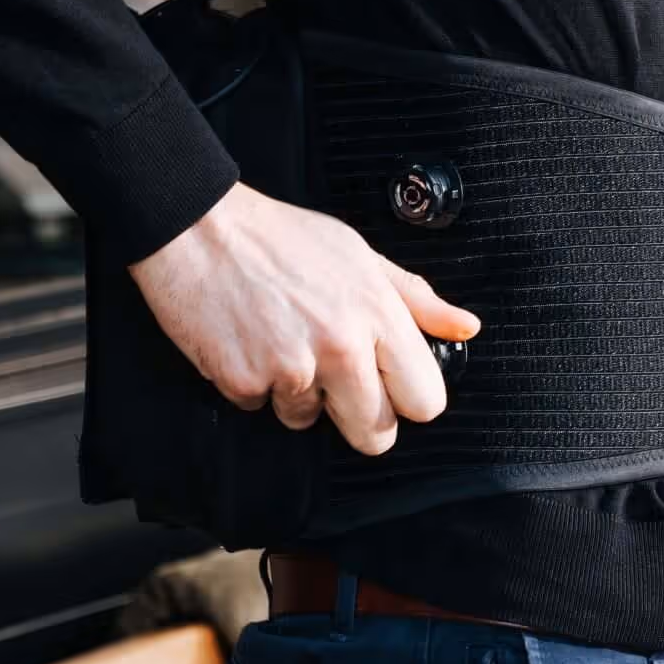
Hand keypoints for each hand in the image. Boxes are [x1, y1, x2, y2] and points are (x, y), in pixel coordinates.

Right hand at [130, 184, 479, 456]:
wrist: (199, 229)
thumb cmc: (280, 237)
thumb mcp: (360, 254)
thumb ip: (416, 299)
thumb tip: (464, 327)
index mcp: (377, 313)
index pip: (425, 400)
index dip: (407, 398)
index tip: (390, 386)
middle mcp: (341, 346)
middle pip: (376, 434)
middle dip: (358, 417)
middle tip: (333, 377)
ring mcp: (292, 368)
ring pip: (310, 422)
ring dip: (297, 395)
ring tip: (280, 339)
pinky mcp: (245, 382)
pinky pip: (262, 408)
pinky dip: (254, 383)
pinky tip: (248, 340)